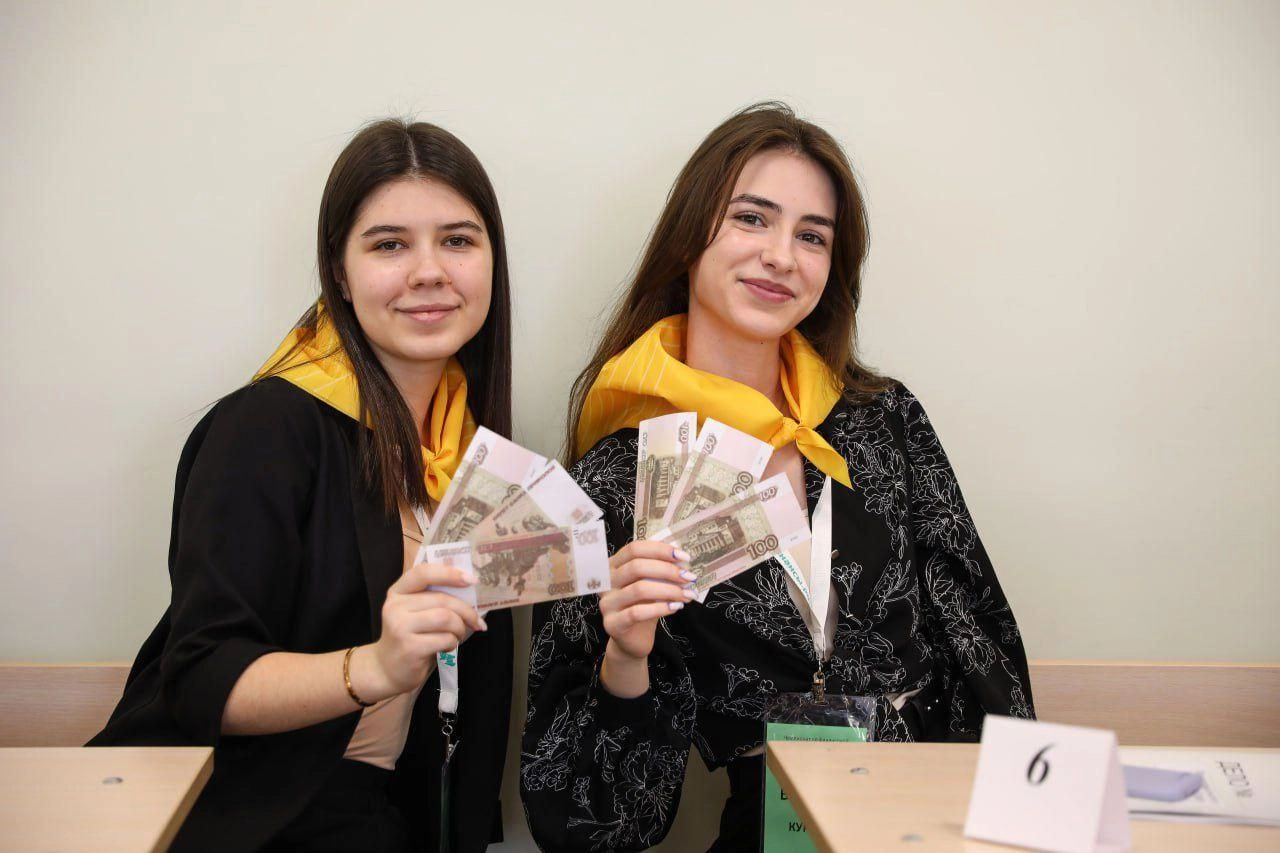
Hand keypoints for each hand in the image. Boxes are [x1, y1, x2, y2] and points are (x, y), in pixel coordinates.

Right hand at [365, 562, 486, 696]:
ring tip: (458, 635)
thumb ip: (433, 597)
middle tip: (476, 622)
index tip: (472, 580)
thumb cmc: (409, 637)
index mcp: (398, 591)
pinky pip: (445, 638)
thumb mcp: (414, 612)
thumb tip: (470, 586)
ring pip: (446, 618)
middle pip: (442, 599)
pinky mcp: (410, 647)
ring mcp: (400, 627)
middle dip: (466, 611)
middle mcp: (395, 606)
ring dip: (460, 627)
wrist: (386, 670)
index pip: (423, 573)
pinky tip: (446, 647)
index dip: (449, 573)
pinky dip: (453, 643)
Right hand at [599, 540, 693, 669]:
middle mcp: (606, 582)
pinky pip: (638, 613)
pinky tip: (676, 607)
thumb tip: (683, 561)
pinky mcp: (612, 624)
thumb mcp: (653, 583)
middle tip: (689, 577)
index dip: (660, 550)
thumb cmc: (644, 605)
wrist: (634, 638)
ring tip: (687, 595)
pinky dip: (661, 608)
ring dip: (669, 590)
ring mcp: (607, 603)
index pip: (634, 549)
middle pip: (636, 567)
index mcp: (613, 565)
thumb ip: (662, 570)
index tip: (684, 557)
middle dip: (668, 570)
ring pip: (639, 589)